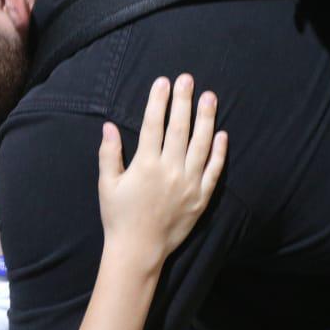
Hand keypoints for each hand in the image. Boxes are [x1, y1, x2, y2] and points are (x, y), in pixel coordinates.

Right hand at [97, 75, 225, 265]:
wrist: (138, 251)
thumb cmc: (118, 216)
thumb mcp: (107, 184)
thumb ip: (110, 154)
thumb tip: (109, 126)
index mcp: (145, 166)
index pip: (153, 125)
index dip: (158, 101)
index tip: (163, 82)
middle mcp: (169, 171)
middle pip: (179, 129)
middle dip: (183, 101)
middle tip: (187, 79)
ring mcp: (189, 185)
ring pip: (201, 145)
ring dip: (206, 119)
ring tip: (209, 97)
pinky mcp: (201, 198)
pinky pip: (214, 171)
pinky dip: (219, 152)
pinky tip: (222, 134)